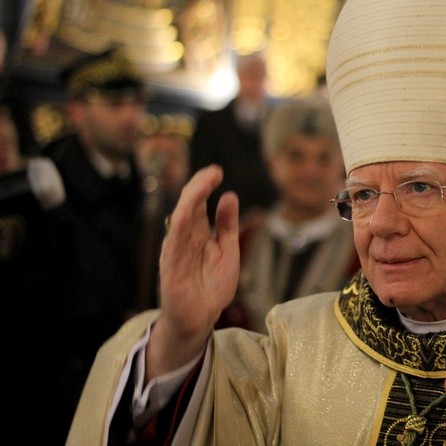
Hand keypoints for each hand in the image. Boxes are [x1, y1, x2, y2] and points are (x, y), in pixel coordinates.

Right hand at [147, 165, 239, 377]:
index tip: (217, 171)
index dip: (205, 185)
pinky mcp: (171, 267)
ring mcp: (176, 251)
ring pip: (180, 219)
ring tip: (203, 182)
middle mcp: (184, 238)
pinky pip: (174, 243)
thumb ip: (227, 225)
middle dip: (199, 186)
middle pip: (187, 205)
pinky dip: (179, 226)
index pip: (198, 203)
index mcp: (198, 234)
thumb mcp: (228, 251)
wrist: (201, 320)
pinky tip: (186, 212)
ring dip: (191, 199)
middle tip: (213, 171)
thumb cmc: (212, 287)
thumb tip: (229, 195)